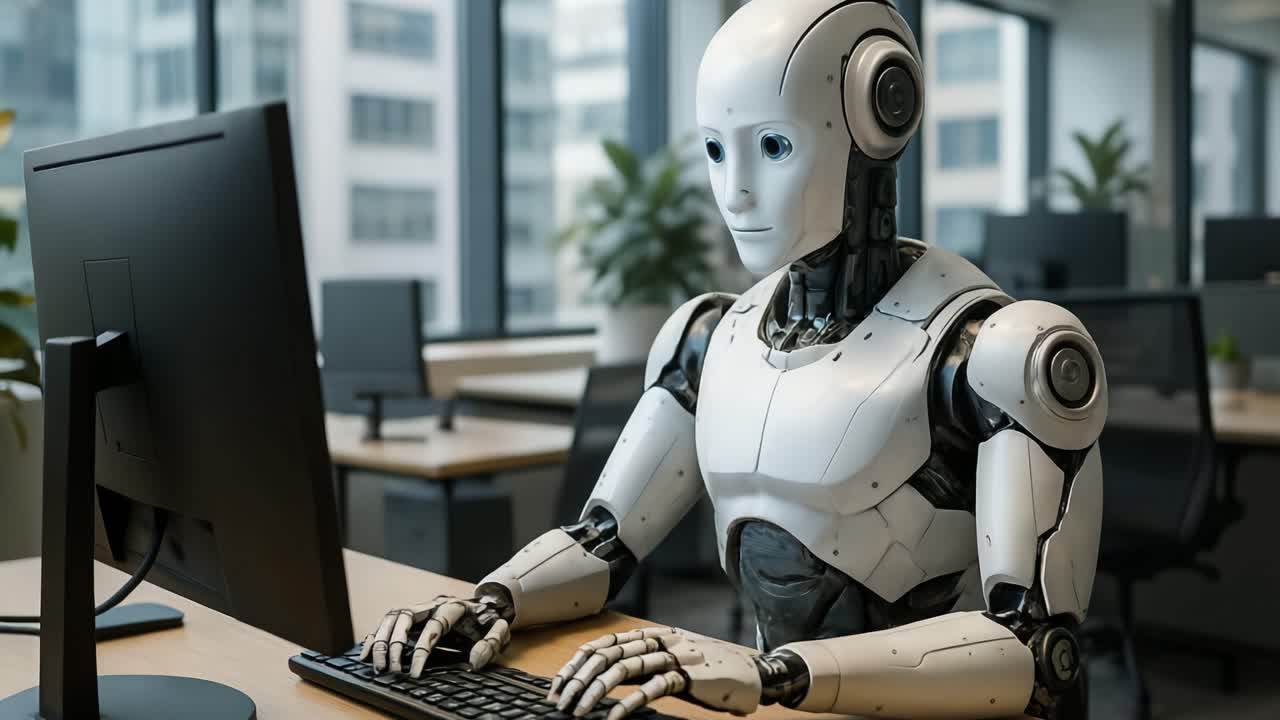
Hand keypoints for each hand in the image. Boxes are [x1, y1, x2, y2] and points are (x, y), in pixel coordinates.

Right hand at [358, 595, 511, 676]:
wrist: (483, 607)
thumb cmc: (487, 621)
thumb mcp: (499, 630)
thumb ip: (492, 642)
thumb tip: (474, 661)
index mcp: (453, 607)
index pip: (433, 627)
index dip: (421, 651)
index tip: (413, 673)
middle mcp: (432, 604)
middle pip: (406, 616)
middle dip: (396, 644)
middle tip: (392, 670)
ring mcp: (419, 608)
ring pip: (392, 617)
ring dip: (382, 641)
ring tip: (377, 666)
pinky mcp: (411, 616)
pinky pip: (387, 622)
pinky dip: (375, 636)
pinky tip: (365, 654)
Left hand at [548, 627, 761, 718]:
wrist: (754, 674)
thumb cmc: (710, 672)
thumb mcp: (673, 661)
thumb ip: (644, 663)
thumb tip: (604, 676)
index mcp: (654, 635)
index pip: (604, 643)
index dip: (577, 662)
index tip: (557, 684)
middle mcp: (662, 640)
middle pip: (609, 653)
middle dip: (579, 678)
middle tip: (561, 701)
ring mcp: (677, 655)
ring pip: (626, 668)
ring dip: (597, 691)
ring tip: (580, 711)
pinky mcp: (691, 676)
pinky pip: (654, 687)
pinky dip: (630, 702)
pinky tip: (614, 716)